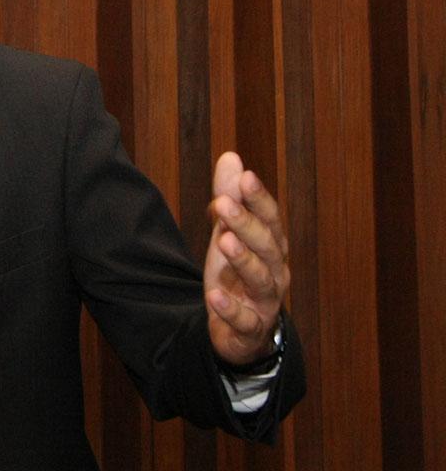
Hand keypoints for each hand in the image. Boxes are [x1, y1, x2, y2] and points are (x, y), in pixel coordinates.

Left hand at [204, 152, 289, 364]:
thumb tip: (231, 156)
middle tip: (224, 203)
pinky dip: (231, 309)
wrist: (240, 330)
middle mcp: (275, 271)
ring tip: (223, 240)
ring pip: (261, 280)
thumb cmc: (237, 275)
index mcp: (271, 246)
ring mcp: (265, 302)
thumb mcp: (228, 233)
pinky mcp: (250, 329)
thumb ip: (229, 197)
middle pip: (266, 245)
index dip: (259, 198)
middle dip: (247, 223)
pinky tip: (214, 295)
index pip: (270, 218)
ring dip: (243, 259)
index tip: (245, 177)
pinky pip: (244, 320)